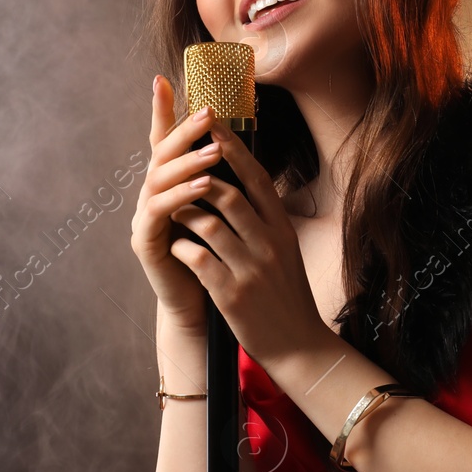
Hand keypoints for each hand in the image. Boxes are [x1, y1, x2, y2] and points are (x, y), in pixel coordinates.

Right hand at [131, 75, 221, 332]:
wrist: (202, 304)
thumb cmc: (215, 255)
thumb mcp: (220, 210)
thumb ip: (220, 178)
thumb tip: (234, 141)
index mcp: (170, 186)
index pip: (165, 142)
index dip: (162, 112)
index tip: (163, 78)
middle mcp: (152, 196)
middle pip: (161, 154)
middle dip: (184, 131)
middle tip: (208, 112)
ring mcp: (145, 218)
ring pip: (159, 179)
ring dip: (188, 161)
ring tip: (214, 149)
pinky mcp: (146, 242)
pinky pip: (161, 212)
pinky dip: (184, 196)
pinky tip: (206, 186)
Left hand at [167, 106, 332, 367]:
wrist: (300, 346)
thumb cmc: (287, 296)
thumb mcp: (286, 252)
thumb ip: (266, 221)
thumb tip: (245, 186)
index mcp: (282, 230)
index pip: (257, 178)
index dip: (233, 149)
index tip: (212, 125)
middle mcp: (269, 244)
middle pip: (229, 193)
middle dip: (198, 178)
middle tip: (177, 169)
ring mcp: (251, 269)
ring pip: (208, 222)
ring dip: (184, 212)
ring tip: (172, 211)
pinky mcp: (232, 294)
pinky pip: (198, 258)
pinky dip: (182, 247)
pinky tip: (177, 247)